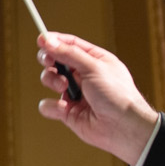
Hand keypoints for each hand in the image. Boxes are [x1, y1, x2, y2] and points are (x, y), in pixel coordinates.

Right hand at [36, 32, 159, 164]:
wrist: (124, 127)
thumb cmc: (118, 95)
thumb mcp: (94, 67)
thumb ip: (69, 53)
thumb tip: (50, 41)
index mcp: (94, 60)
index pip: (70, 45)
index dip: (54, 40)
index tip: (40, 38)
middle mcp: (83, 76)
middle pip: (56, 60)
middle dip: (49, 60)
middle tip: (49, 62)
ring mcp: (75, 94)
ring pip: (50, 80)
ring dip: (52, 81)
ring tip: (63, 87)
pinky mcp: (68, 113)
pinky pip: (49, 106)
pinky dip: (53, 107)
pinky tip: (65, 108)